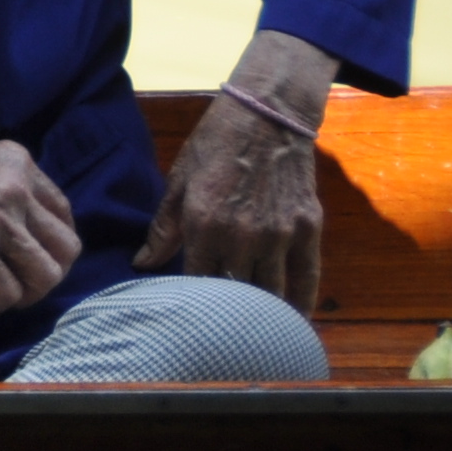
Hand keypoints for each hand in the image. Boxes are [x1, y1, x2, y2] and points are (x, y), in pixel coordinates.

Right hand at [0, 131, 81, 317]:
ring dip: (23, 296)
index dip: (51, 245)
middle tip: (15, 283)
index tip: (26, 257)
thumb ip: (6, 183)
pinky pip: (5, 294)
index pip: (64, 214)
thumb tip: (26, 224)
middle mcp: (17, 188)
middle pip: (66, 249)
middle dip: (46, 275)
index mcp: (19, 162)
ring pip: (45, 277)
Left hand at [135, 32, 334, 307]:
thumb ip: (163, 228)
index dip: (193, 300)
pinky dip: (302, 303)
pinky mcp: (309, 229)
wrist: (268, 115)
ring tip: (255, 335)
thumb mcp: (179, 182)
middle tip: (220, 330)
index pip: (197, 280)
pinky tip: (294, 322)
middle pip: (234, 291)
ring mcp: (280, 234)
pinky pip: (307, 277)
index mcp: (204, 223)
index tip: (188, 313)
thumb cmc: (215, 145)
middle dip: (226, 312)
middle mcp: (243, 234)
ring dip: (263, 314)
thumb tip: (142, 264)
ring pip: (271, 291)